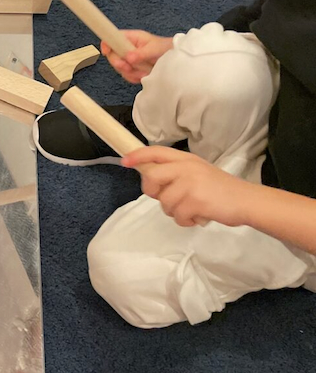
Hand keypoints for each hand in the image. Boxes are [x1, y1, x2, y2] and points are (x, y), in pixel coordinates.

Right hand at [102, 30, 172, 83]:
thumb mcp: (154, 48)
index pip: (112, 38)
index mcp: (131, 38)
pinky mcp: (132, 69)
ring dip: (130, 72)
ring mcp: (129, 59)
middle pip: (113, 55)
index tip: (107, 52)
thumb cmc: (166, 48)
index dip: (107, 44)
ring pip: (119, 67)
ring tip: (144, 71)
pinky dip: (134, 77)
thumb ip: (141, 53)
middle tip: (128, 67)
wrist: (175, 58)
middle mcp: (127, 47)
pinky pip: (127, 75)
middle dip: (120, 63)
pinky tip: (144, 75)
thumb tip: (128, 57)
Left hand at [123, 146, 252, 227]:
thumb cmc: (220, 190)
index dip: (138, 156)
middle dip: (154, 192)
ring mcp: (190, 183)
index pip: (156, 151)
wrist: (247, 202)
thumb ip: (176, 173)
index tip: (124, 161)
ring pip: (164, 202)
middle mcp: (186, 167)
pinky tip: (198, 216)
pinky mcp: (195, 200)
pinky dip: (185, 221)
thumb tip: (151, 181)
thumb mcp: (198, 173)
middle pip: (152, 178)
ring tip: (193, 208)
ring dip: (175, 211)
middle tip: (169, 199)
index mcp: (186, 159)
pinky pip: (177, 216)